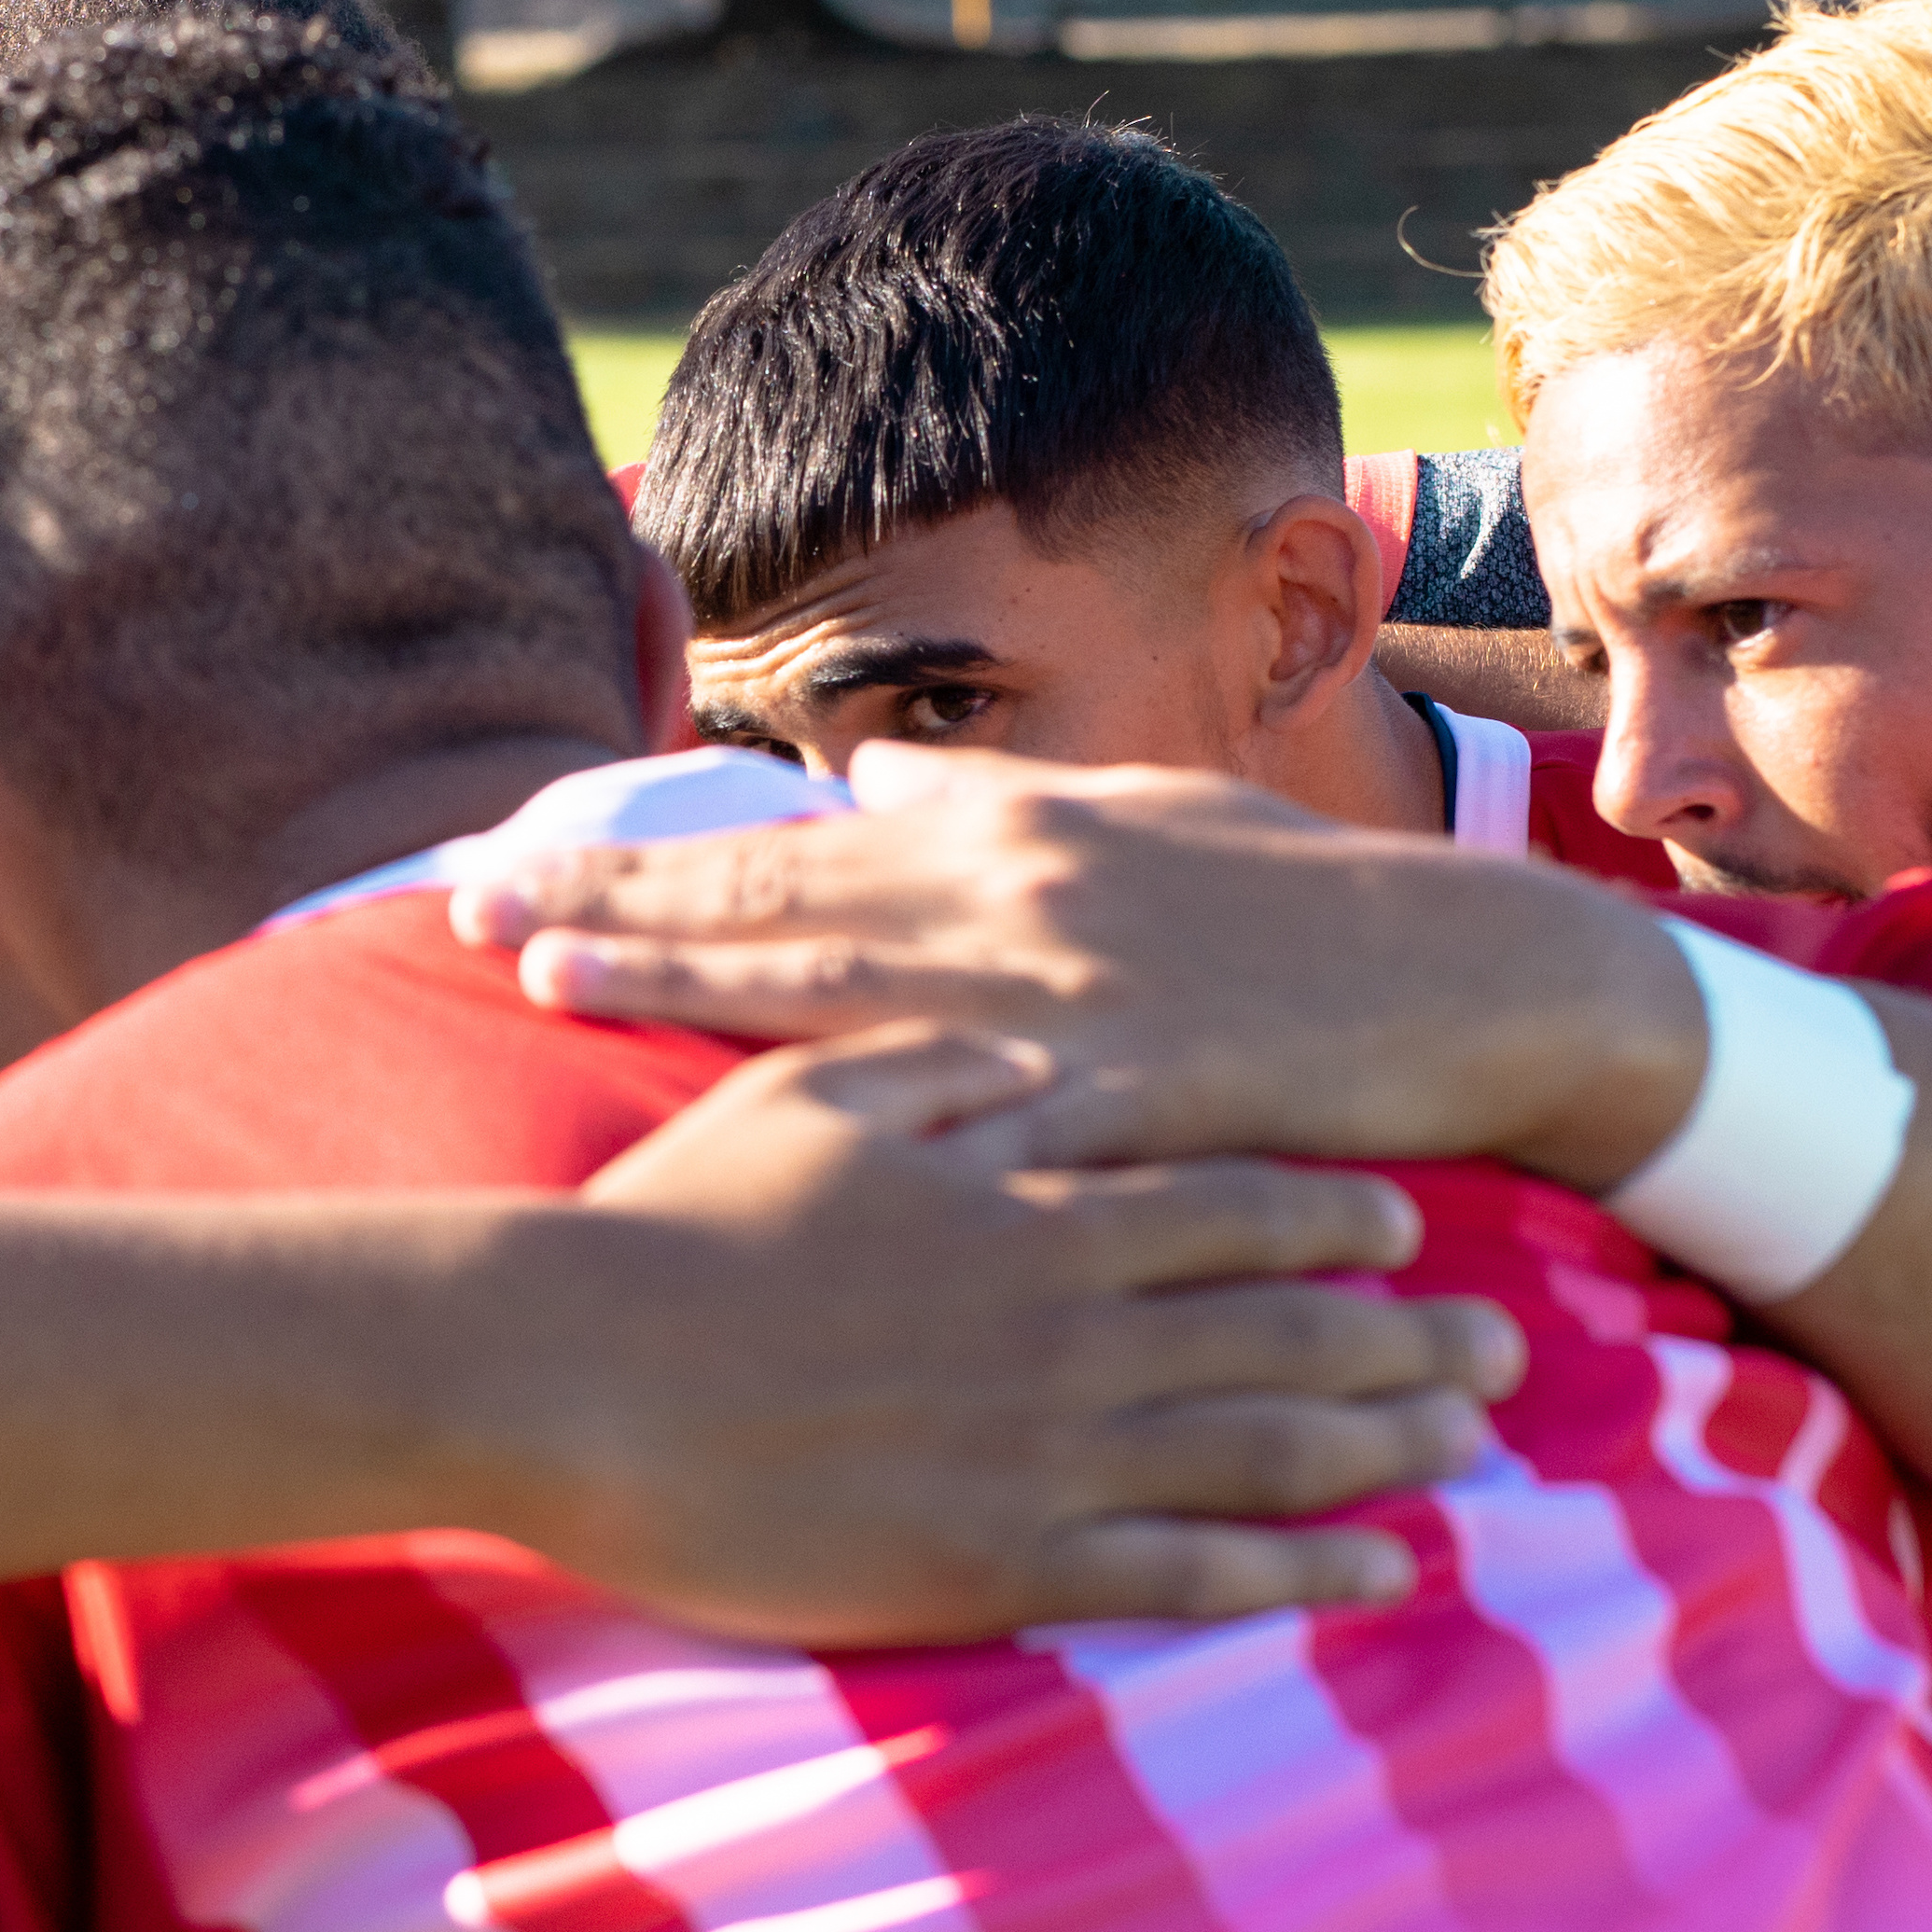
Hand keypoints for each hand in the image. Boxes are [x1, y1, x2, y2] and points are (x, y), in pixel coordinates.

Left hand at [469, 751, 1712, 1180]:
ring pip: (841, 990)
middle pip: (773, 907)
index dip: (635, 864)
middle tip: (460, 908)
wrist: (1471, 976)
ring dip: (687, 985)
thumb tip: (867, 796)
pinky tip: (775, 1134)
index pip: (778, 853)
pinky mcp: (1137, 1094)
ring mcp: (1072, 996)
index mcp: (1003, 842)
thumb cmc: (1290, 907)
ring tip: (544, 982)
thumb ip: (991, 813)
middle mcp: (1013, 900)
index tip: (509, 866)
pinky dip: (882, 1123)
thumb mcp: (1136, 828)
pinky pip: (988, 1119)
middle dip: (609, 908)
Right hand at [536, 1020, 1526, 1634]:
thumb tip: (1036, 1052)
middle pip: (1288, 1325)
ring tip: (1468, 1447)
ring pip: (1268, 1444)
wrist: (569, 1366)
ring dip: (1384, 1442)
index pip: (1231, 1203)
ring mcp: (1050, 1449)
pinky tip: (1377, 1572)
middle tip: (1506, 1347)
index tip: (1403, 1226)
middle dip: (1407, 1334)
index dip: (1331, 1217)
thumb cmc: (679, 1223)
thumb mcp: (820, 1095)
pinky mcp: (1004, 1559)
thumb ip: (948, 1073)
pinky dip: (1299, 1570)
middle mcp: (1074, 1324)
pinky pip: (1192, 1571)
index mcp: (1036, 1207)